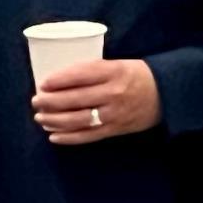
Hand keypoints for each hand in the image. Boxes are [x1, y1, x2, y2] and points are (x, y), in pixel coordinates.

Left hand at [33, 59, 161, 144]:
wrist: (166, 94)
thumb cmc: (137, 75)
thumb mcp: (119, 64)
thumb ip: (94, 70)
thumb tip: (61, 78)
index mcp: (114, 72)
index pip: (81, 75)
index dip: (59, 80)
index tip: (43, 83)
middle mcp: (113, 94)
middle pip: (75, 100)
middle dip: (51, 102)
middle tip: (36, 101)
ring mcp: (114, 114)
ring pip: (78, 120)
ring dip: (55, 120)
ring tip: (40, 118)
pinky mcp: (115, 130)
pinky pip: (88, 136)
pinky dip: (69, 138)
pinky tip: (54, 136)